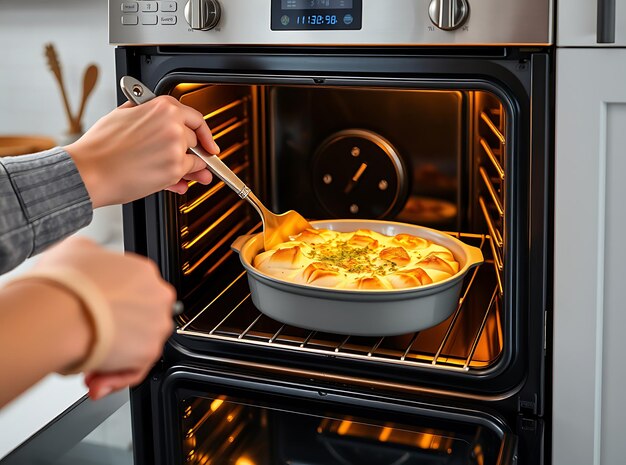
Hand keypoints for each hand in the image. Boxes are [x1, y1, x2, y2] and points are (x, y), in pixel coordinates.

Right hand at [33, 236, 175, 398]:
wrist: (58, 311)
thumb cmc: (63, 284)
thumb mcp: (76, 249)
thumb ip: (90, 256)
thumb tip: (86, 261)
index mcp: (143, 271)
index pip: (133, 291)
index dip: (110, 305)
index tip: (93, 313)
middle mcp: (157, 297)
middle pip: (136, 319)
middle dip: (111, 332)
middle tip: (87, 337)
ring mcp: (156, 325)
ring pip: (136, 346)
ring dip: (111, 358)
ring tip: (86, 363)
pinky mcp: (148, 352)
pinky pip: (134, 370)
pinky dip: (114, 377)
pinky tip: (95, 380)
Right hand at [64, 96, 218, 207]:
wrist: (89, 170)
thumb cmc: (100, 146)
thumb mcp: (122, 115)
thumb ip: (147, 114)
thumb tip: (160, 120)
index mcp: (162, 107)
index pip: (195, 117)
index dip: (203, 132)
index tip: (207, 142)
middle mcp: (173, 125)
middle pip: (194, 139)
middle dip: (189, 151)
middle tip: (178, 159)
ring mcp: (176, 148)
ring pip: (196, 159)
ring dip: (188, 167)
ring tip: (172, 172)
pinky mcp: (175, 169)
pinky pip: (190, 174)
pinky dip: (183, 180)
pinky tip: (172, 182)